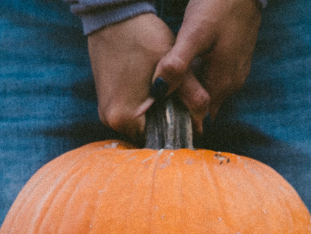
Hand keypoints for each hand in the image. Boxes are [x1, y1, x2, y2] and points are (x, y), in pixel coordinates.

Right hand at [88, 14, 209, 143]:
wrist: (114, 17)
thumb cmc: (142, 37)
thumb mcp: (171, 64)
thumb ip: (190, 93)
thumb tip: (204, 121)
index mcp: (125, 117)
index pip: (158, 138)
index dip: (176, 128)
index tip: (187, 115)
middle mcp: (111, 121)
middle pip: (148, 133)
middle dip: (166, 121)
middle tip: (178, 100)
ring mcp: (106, 113)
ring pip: (140, 124)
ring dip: (156, 114)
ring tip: (166, 93)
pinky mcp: (106, 104)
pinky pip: (131, 114)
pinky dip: (144, 107)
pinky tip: (153, 90)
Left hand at [154, 0, 260, 120]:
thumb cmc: (218, 6)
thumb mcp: (193, 34)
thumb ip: (177, 64)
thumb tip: (157, 94)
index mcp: (221, 84)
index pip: (198, 119)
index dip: (177, 119)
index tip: (155, 116)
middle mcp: (231, 85)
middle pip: (202, 108)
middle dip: (181, 107)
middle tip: (154, 102)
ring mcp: (235, 73)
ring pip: (207, 94)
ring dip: (188, 93)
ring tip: (165, 85)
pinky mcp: (234, 61)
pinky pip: (212, 79)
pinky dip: (197, 79)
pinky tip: (184, 67)